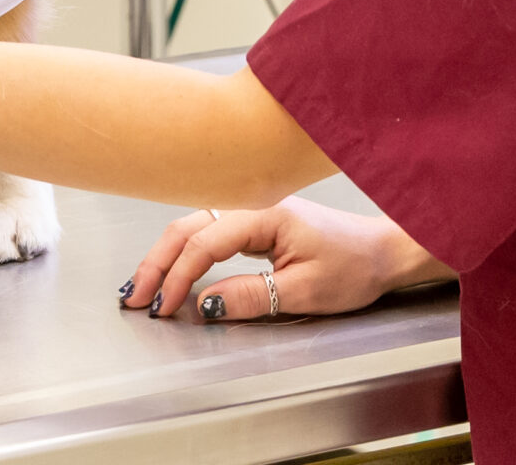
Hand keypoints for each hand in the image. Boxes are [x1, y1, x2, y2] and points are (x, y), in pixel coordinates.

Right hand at [119, 197, 452, 321]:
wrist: (381, 252)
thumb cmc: (353, 266)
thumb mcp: (305, 291)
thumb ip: (252, 295)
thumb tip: (206, 304)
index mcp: (263, 214)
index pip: (204, 244)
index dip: (178, 278)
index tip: (165, 309)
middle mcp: (250, 205)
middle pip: (186, 228)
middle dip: (155, 264)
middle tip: (134, 298)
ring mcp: (249, 211)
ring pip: (191, 228)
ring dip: (163, 257)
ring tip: (141, 288)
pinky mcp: (251, 223)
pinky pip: (206, 233)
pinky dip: (182, 253)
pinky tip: (169, 270)